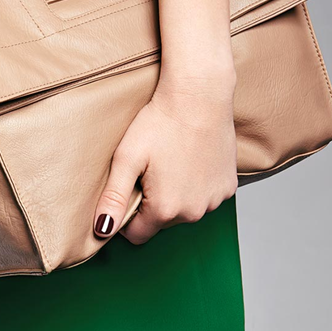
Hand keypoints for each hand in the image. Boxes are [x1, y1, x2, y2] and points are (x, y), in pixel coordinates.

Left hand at [93, 70, 238, 243]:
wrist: (198, 96)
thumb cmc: (160, 124)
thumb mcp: (127, 159)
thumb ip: (113, 198)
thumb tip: (102, 230)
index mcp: (166, 209)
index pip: (137, 234)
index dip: (127, 215)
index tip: (128, 189)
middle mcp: (194, 212)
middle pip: (161, 222)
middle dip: (151, 203)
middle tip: (149, 169)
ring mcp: (215, 200)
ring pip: (185, 211)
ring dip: (175, 195)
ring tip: (170, 162)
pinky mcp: (229, 187)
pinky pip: (205, 197)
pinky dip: (196, 185)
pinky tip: (189, 160)